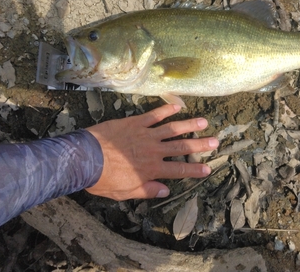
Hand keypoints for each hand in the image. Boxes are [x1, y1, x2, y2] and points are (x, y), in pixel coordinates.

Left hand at [85, 104, 217, 200]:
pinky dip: (166, 110)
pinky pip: (153, 115)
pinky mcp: (135, 123)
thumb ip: (146, 190)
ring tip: (204, 121)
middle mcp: (153, 150)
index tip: (208, 169)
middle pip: (181, 146)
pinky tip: (177, 107)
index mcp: (151, 169)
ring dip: (189, 125)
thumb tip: (165, 190)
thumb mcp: (124, 192)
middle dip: (200, 144)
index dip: (194, 169)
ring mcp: (145, 134)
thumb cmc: (102, 179)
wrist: (84, 158)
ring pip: (172, 128)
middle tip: (215, 141)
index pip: (178, 169)